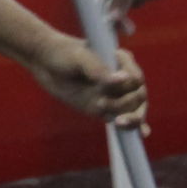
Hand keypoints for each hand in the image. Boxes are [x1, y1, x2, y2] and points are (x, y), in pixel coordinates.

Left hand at [29, 31, 148, 131]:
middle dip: (127, 104)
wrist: (44, 61)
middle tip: (102, 104)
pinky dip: (134, 126)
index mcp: (120, 61)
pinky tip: (142, 134)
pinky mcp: (102, 108)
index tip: (107, 84)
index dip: (128, 85)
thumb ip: (97, 68)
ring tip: (116, 122)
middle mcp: (120, 78)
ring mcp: (112, 94)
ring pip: (134, 109)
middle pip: (139, 96)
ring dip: (130, 118)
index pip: (136, 78)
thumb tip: (121, 79)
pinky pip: (123, 117)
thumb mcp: (79, 57)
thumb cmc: (62, 53)